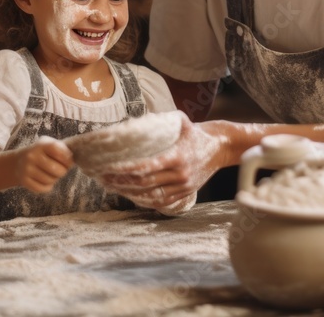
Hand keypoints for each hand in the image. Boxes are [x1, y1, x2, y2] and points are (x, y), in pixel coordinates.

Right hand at [14, 136, 73, 192]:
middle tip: (60, 170)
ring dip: (54, 179)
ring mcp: (27, 169)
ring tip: (51, 174)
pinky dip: (47, 187)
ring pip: (51, 180)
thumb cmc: (40, 154)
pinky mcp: (24, 181)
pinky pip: (43, 188)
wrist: (17, 162)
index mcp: (40, 145)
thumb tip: (71, 158)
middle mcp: (32, 156)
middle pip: (58, 170)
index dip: (67, 159)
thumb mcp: (48, 145)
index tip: (68, 161)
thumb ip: (61, 148)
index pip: (59, 152)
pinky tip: (45, 181)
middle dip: (63, 171)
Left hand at [100, 115, 223, 207]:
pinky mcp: (185, 193)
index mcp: (177, 156)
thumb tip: (134, 122)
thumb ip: (160, 122)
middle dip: (121, 182)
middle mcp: (180, 174)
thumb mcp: (181, 121)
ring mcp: (183, 186)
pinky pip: (161, 202)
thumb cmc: (196, 133)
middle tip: (103, 178)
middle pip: (145, 183)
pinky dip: (144, 201)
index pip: (146, 167)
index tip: (108, 168)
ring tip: (112, 187)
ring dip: (129, 193)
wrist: (220, 148)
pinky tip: (130, 195)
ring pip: (151, 196)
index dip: (125, 170)